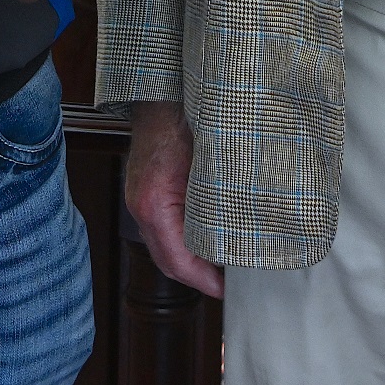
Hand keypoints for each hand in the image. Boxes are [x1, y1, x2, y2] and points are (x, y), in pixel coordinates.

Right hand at [126, 100, 223, 298]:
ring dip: (190, 261)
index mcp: (154, 203)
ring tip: (221, 265)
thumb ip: (219, 202)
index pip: (177, 261)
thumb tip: (244, 235)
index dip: (204, 280)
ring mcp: (141, 201)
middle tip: (228, 284)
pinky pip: (163, 230)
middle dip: (198, 277)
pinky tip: (206, 239)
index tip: (226, 289)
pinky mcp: (147, 194)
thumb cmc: (183, 121)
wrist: (161, 95)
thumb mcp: (209, 164)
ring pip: (164, 247)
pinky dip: (183, 242)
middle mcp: (142, 206)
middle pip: (167, 261)